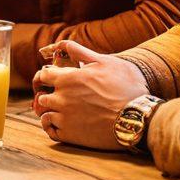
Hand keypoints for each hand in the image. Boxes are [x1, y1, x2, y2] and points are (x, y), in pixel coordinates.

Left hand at [32, 41, 148, 149]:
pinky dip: (52, 127)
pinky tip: (61, 124)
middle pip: (42, 97)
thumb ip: (79, 52)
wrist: (137, 117)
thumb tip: (61, 44)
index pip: (41, 76)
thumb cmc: (124, 86)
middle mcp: (62, 99)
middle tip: (58, 97)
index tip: (47, 80)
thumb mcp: (104, 61)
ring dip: (50, 111)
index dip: (43, 77)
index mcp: (67, 79)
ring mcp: (65, 118)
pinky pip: (51, 131)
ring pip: (45, 114)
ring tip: (61, 111)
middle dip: (48, 95)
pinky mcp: (71, 136)